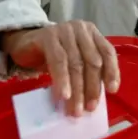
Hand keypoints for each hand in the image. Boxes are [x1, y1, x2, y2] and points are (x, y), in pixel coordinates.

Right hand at [2, 21, 119, 116]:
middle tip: (89, 109)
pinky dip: (62, 80)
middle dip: (92, 87)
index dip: (112, 71)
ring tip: (75, 109)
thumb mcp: (74, 61)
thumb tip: (93, 100)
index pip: (108, 52)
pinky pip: (58, 61)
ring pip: (76, 63)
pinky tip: (63, 96)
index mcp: (92, 33)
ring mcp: (64, 30)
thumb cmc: (54, 55)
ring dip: (77, 89)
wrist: (25, 44)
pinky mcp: (48, 36)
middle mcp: (81, 29)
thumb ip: (86, 73)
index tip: (112, 91)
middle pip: (92, 60)